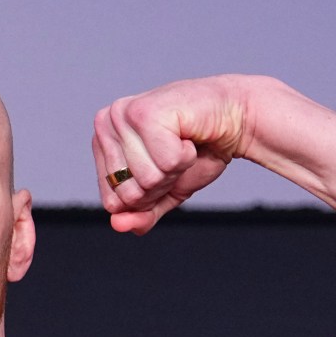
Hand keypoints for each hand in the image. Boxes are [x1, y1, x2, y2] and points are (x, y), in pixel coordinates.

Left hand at [92, 76, 252, 233]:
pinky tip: (188, 136)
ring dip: (175, 169)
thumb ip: (141, 213)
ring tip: (182, 143)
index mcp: (102, 141)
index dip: (146, 196)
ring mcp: (124, 114)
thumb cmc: (198, 150)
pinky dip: (186, 156)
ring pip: (147, 178)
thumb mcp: (165, 192)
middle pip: (128, 194)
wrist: (234, 119)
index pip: (112, 201)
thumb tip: (118, 225)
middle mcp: (106, 123)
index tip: (161, 167)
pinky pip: (167, 162)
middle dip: (161, 184)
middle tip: (174, 155)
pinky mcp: (147, 112)